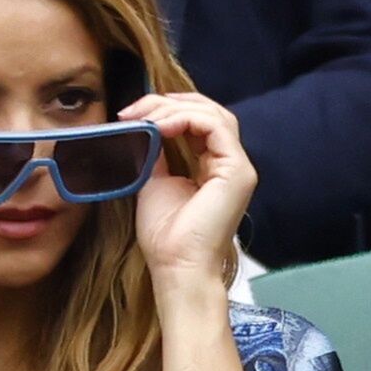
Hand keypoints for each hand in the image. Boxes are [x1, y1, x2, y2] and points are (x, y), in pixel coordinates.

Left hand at [125, 92, 254, 285]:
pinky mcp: (238, 170)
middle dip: (169, 103)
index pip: (199, 121)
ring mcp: (239, 166)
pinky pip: (214, 126)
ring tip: (144, 117)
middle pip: (210, 111)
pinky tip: (158, 127)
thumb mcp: (154, 181)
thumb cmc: (166, 237)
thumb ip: (155, 152)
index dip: (167, 110)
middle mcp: (231, 163)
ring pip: (213, 114)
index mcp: (214, 166)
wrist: (176, 267)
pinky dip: (184, 119)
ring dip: (173, 109)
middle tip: (135, 108)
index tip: (132, 115)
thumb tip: (142, 125)